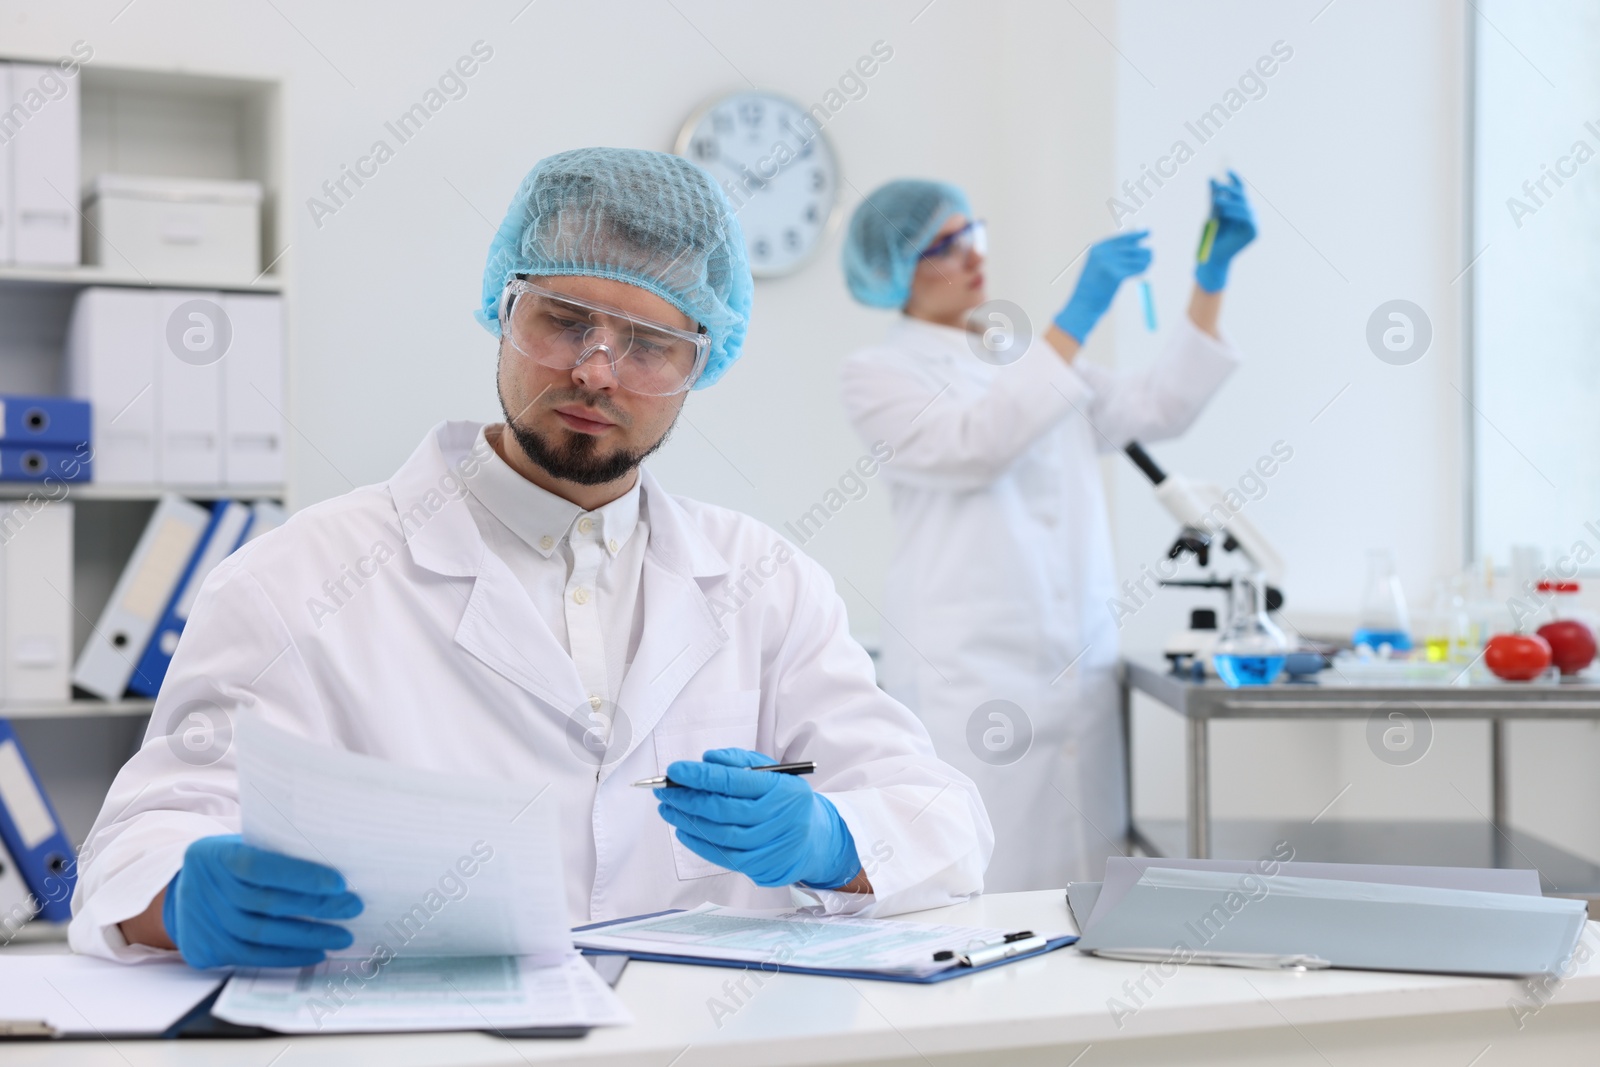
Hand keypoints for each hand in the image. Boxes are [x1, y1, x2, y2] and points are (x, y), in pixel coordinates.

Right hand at [162, 834, 362, 968]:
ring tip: (342, 936)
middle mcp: (203, 889)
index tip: (340, 883)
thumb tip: (334, 865)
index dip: (300, 876)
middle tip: (353, 908)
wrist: (182, 892)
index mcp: (213, 855)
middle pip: (266, 903)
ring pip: (261, 935)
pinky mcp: (203, 951)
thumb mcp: (244, 846)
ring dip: (307, 937)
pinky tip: (315, 952)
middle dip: (316, 908)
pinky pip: (251, 957)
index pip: (260, 866)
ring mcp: (200, 923)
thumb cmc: (230, 864)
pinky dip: (287, 956)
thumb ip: (275, 853)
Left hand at [654, 748, 859, 888]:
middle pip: (723, 808)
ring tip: (668, 808)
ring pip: (719, 833)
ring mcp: (770, 845)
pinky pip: (723, 854)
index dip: (701, 776)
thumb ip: (740, 762)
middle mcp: (778, 817)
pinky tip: (683, 829)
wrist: (814, 839)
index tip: (675, 770)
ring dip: (687, 820)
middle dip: (687, 798)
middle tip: (664, 789)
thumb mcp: (772, 773)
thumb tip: (707, 760)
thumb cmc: (786, 801)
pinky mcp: (761, 866)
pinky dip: (698, 842)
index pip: (735, 780)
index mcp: (782, 788)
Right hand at [1053, 231, 1151, 342]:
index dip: (1136, 235)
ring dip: (1145, 259)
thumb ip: (1113, 256)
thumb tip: (1136, 247)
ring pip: (1135, 257)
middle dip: (1143, 250)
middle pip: (1130, 247)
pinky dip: (1142, 269)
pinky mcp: (1116, 275)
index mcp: (1097, 249)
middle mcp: (1103, 253)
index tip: (1149, 232)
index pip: (1121, 238)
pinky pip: (1135, 269)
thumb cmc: (1092, 288)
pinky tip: (1144, 269)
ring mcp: (1109, 263)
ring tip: (1149, 261)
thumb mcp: (1098, 267)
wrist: (1083, 305)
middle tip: (1151, 253)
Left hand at [1195, 170, 1256, 291]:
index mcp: (1241, 207)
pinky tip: (1225, 212)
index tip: (1226, 169)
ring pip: (1244, 206)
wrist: (1212, 256)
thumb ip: (1213, 196)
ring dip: (1230, 201)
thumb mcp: (1212, 212)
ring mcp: (1253, 222)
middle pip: (1243, 196)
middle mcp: (1250, 213)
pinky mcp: (1254, 232)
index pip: (1240, 189)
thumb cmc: (1212, 235)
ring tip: (1217, 200)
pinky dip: (1236, 213)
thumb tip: (1211, 176)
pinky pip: (1247, 219)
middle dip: (1230, 189)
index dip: (1235, 178)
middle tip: (1218, 184)